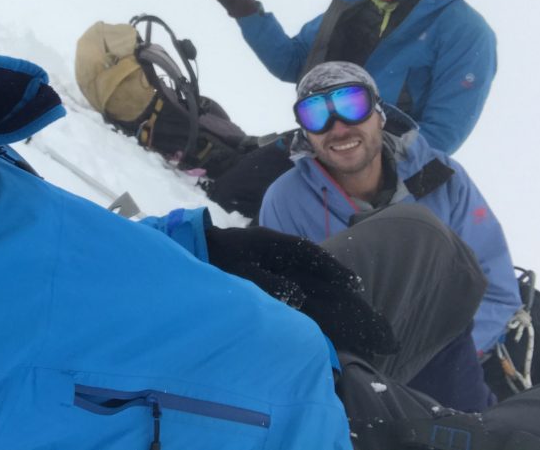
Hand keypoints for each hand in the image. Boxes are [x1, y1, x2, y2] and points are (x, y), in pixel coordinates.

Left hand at [205, 226, 398, 357]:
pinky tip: (307, 295)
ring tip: (336, 293)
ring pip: (296, 264)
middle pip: (305, 256)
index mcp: (268, 241)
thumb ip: (271, 285)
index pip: (306, 250)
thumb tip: (300, 297)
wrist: (188, 250)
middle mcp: (268, 244)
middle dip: (328, 272)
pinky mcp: (254, 262)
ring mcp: (261, 252)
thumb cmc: (213, 261)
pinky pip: (283, 271)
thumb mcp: (242, 275)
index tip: (349, 281)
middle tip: (351, 288)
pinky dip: (298, 281)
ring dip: (315, 277)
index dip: (330, 265)